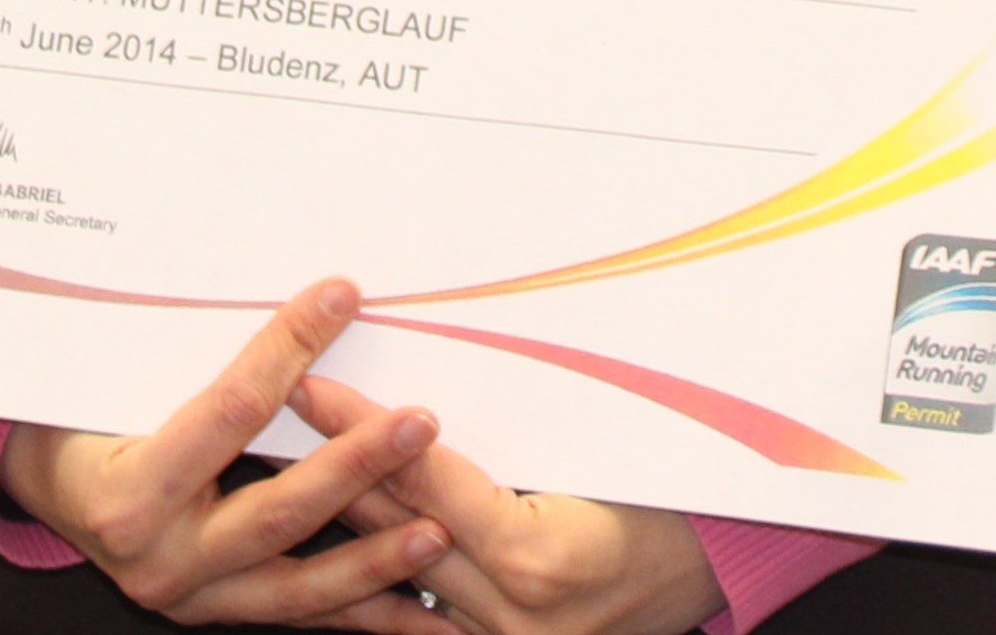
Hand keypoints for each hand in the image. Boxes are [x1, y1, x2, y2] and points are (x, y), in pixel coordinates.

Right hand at [0, 279, 461, 631]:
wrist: (45, 488)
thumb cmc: (81, 417)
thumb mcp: (117, 379)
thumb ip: (196, 353)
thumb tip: (289, 288)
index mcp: (130, 493)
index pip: (230, 412)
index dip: (288, 349)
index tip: (341, 298)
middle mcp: (158, 558)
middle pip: (278, 509)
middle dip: (357, 465)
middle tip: (421, 421)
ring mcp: (190, 596)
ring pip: (300, 584)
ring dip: (376, 557)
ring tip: (440, 528)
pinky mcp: (215, 614)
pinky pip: (299, 617)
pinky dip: (361, 608)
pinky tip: (418, 602)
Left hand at [292, 376, 725, 634]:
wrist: (719, 561)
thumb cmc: (665, 488)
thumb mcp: (590, 450)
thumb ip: (505, 435)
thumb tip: (414, 385)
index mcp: (536, 557)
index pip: (424, 479)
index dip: (361, 428)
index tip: (311, 385)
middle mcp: (513, 616)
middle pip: (396, 530)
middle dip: (331, 468)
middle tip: (276, 415)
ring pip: (396, 578)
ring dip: (339, 522)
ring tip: (279, 470)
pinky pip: (419, 621)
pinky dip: (375, 583)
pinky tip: (324, 548)